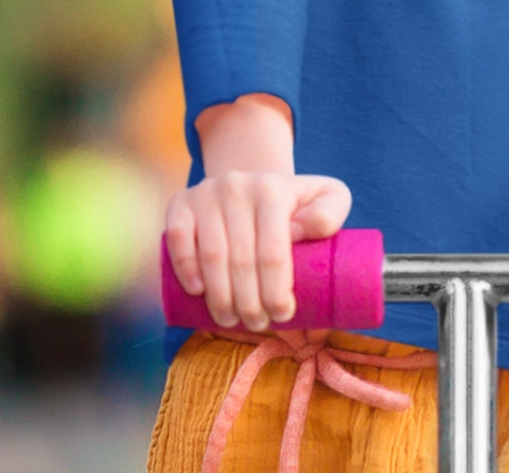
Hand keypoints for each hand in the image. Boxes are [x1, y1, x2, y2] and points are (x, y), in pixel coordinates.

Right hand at [163, 171, 351, 331]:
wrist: (253, 182)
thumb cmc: (294, 202)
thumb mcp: (328, 196)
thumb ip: (331, 211)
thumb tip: (305, 230)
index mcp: (274, 189)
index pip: (274, 251)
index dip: (276, 290)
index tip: (283, 315)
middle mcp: (238, 186)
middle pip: (241, 259)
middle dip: (249, 302)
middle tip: (258, 324)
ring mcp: (207, 192)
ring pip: (211, 255)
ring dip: (219, 297)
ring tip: (231, 320)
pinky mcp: (181, 202)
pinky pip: (177, 238)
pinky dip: (185, 268)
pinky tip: (198, 292)